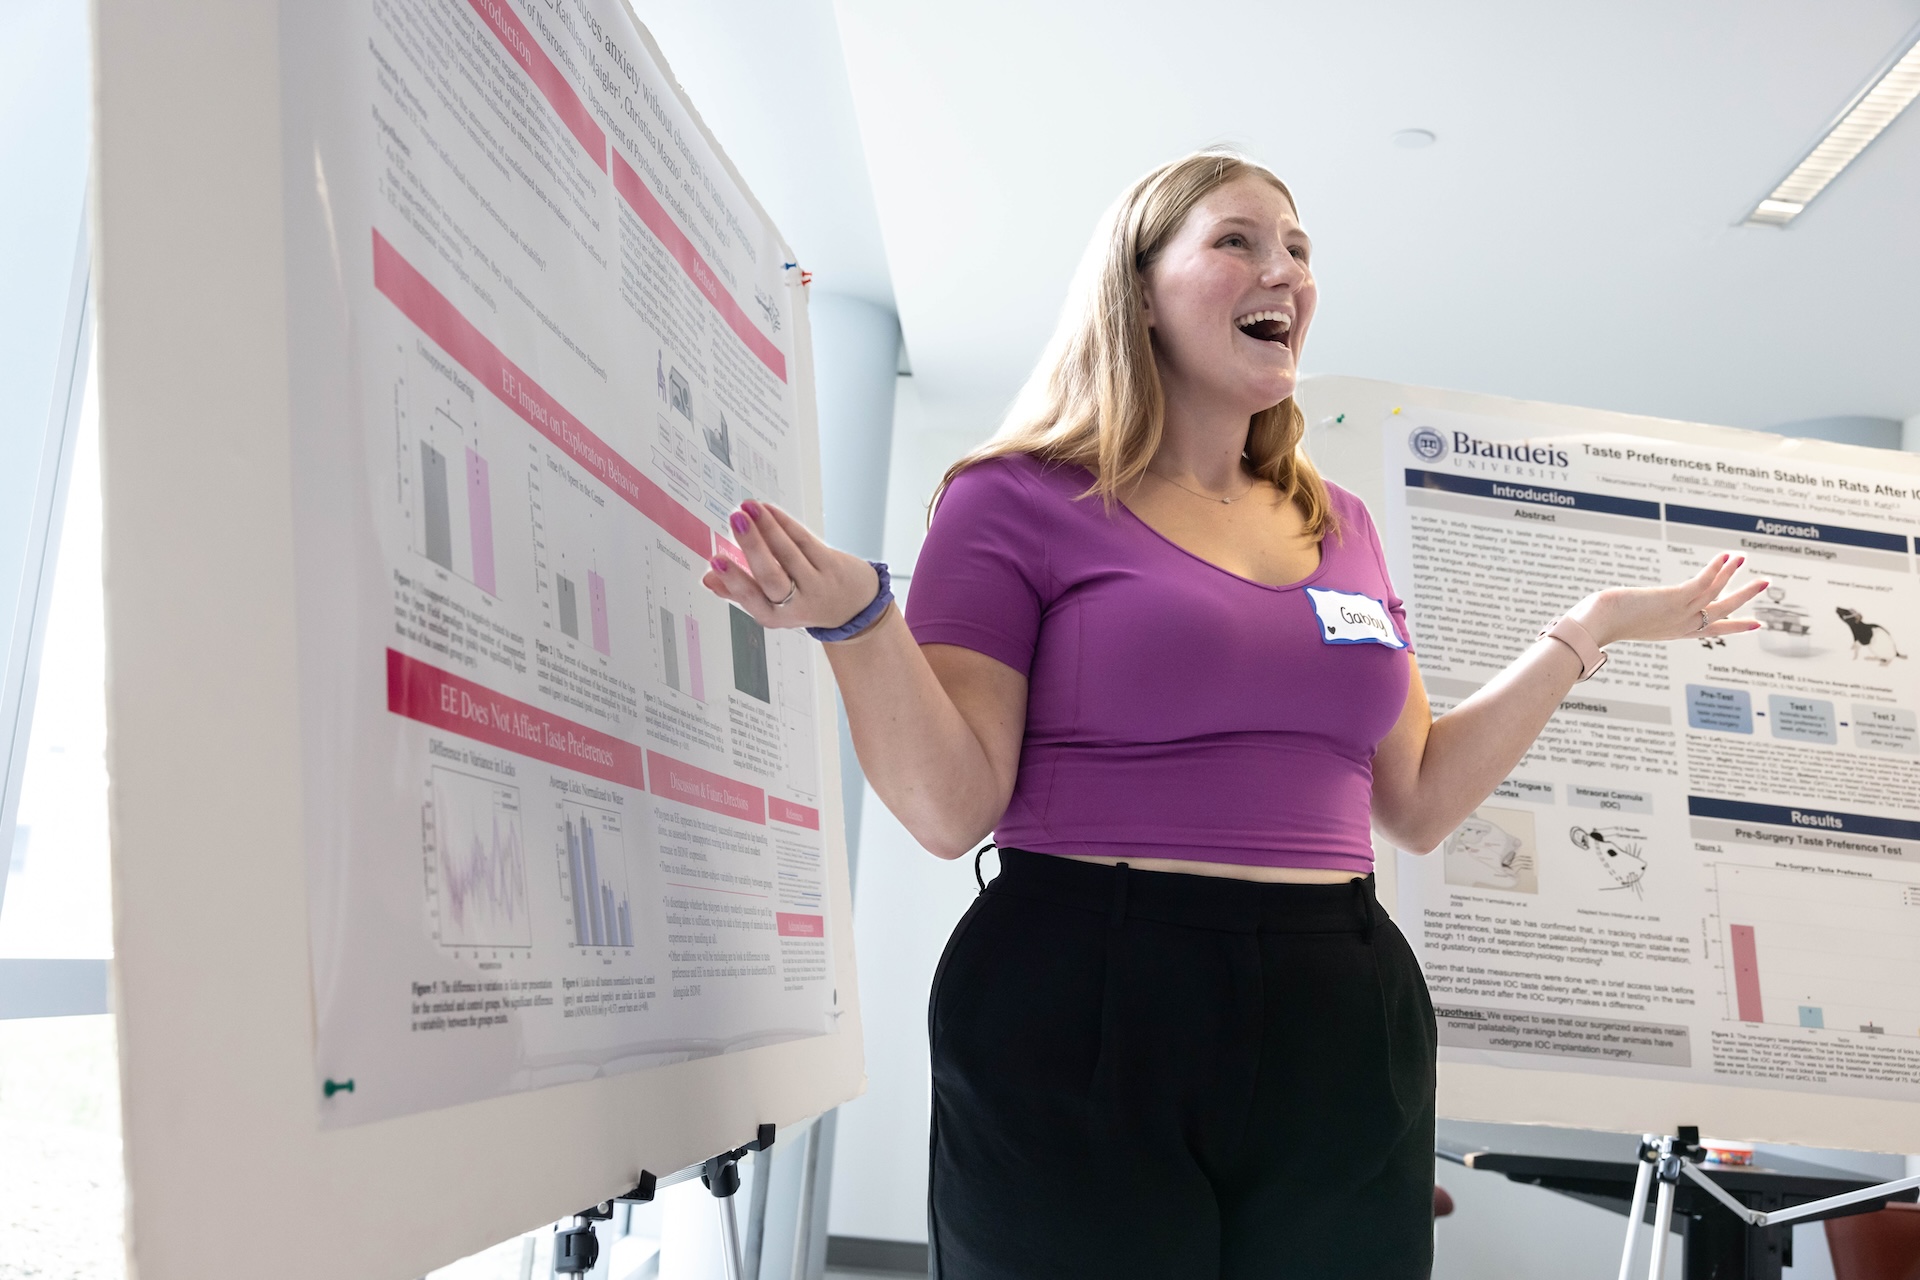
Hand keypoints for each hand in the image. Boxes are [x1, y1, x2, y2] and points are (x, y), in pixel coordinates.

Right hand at [702, 500, 880, 630]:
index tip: (716, 559)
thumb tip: (709, 578)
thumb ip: (738, 591)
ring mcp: (817, 584)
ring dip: (766, 527)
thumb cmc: (804, 602)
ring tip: (748, 508)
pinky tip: (767, 510)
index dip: (733, 579)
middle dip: (751, 546)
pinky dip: (784, 523)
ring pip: (788, 553)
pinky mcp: (832, 565)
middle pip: (771, 576)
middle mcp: (796, 603)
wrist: (854, 606)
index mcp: (774, 616)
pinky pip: (805, 540)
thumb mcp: (772, 606)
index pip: (751, 598)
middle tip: (736, 521)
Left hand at [1570, 554, 1766, 646]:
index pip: (1710, 630)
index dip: (1734, 627)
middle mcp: (1682, 625)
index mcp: (1674, 631)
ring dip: (1735, 576)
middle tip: (1765, 583)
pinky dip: (1717, 569)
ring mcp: (1680, 613)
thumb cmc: (1604, 622)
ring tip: (1746, 559)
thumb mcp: (1630, 620)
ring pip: (1717, 595)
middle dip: (1745, 597)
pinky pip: (1703, 583)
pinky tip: (1726, 556)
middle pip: (1723, 612)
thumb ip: (1640, 615)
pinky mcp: (1674, 600)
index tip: (1754, 624)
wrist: (1597, 625)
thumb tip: (1625, 606)